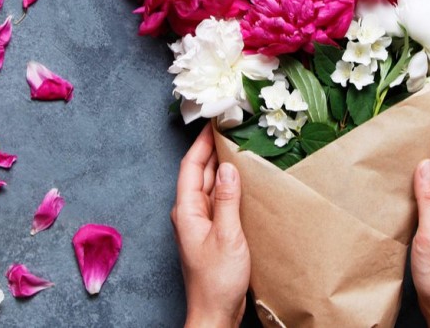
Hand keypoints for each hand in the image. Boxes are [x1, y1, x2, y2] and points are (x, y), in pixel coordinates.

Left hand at [170, 123, 250, 327]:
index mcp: (187, 210)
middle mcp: (190, 212)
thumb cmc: (217, 280)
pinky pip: (219, 199)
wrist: (215, 313)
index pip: (191, 166)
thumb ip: (227, 200)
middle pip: (199, 172)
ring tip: (239, 144)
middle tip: (231, 126)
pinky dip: (229, 184)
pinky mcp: (213, 231)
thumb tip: (227, 167)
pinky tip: (243, 179)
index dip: (202, 142)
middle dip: (213, 148)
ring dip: (222, 165)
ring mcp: (201, 222)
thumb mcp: (227, 236)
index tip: (214, 121)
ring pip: (209, 184)